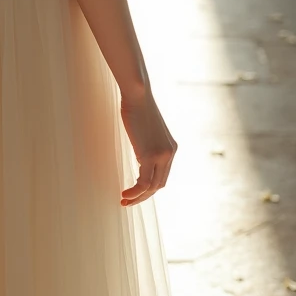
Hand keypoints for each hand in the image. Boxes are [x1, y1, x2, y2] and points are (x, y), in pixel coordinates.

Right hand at [119, 90, 177, 206]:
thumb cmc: (137, 107)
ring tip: (124, 200)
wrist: (138, 94)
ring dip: (138, 197)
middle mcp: (170, 154)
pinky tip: (124, 194)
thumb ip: (147, 145)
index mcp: (171, 149)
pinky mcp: (151, 155)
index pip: (162, 175)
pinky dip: (134, 192)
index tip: (135, 192)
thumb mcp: (146, 130)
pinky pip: (143, 182)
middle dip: (144, 196)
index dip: (149, 187)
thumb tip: (140, 154)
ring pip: (152, 187)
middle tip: (128, 201)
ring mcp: (162, 155)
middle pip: (159, 184)